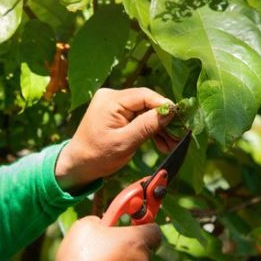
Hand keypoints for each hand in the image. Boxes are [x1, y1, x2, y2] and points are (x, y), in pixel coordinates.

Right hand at [54, 216, 160, 260]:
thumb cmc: (80, 258)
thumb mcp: (85, 225)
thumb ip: (100, 220)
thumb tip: (102, 223)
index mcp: (136, 240)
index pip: (154, 229)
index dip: (143, 225)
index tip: (132, 223)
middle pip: (143, 249)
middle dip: (128, 245)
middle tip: (108, 244)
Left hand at [55, 88, 176, 188]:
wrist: (79, 165)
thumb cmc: (97, 156)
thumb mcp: (125, 142)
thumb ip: (147, 125)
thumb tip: (170, 112)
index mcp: (110, 100)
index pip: (145, 96)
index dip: (165, 107)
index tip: (181, 120)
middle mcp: (112, 97)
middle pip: (147, 103)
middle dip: (164, 120)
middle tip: (179, 137)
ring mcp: (114, 104)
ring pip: (145, 111)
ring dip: (159, 127)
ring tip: (171, 144)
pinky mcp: (116, 114)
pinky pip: (138, 117)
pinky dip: (149, 129)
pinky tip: (161, 143)